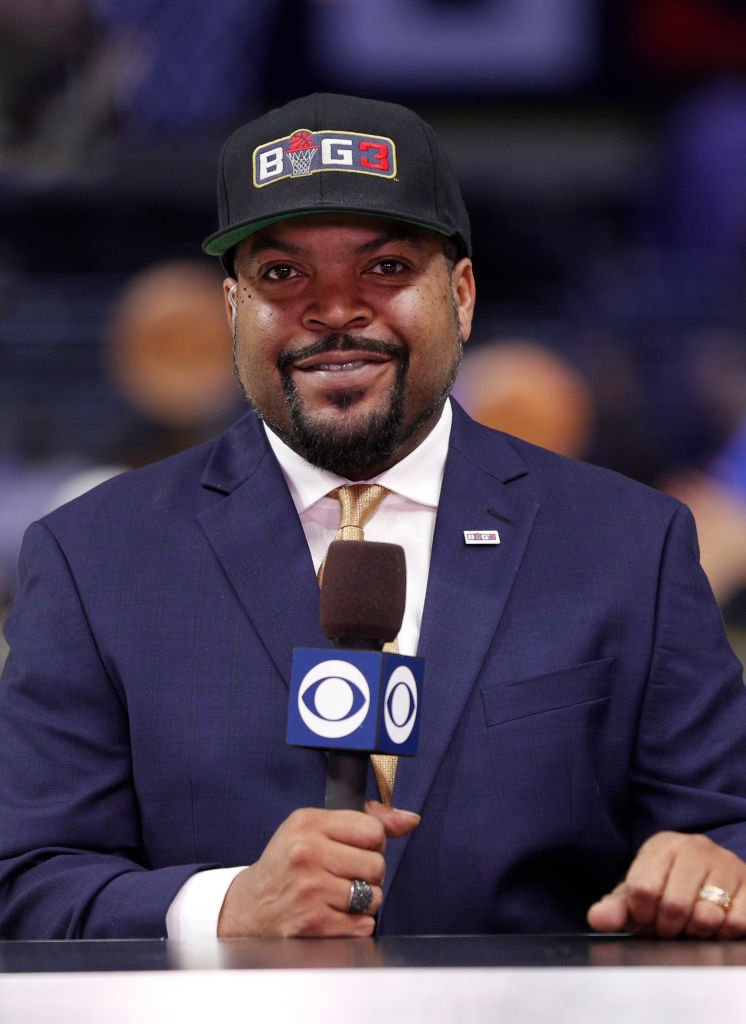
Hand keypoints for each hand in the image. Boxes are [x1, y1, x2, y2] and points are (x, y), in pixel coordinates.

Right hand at [217, 802, 419, 937]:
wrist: (248, 909)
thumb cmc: (287, 865)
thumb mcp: (314, 829)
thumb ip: (365, 821)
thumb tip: (410, 819)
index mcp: (308, 823)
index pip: (373, 829)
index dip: (372, 843)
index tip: (355, 849)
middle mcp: (307, 853)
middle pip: (377, 864)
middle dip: (369, 874)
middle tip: (344, 876)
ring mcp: (309, 889)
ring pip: (374, 896)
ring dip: (363, 902)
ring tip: (337, 897)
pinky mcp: (312, 923)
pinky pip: (362, 925)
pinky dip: (354, 925)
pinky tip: (332, 916)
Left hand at [587, 831, 745, 937]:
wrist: (714, 877)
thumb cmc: (669, 887)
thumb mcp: (640, 893)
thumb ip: (616, 907)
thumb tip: (596, 918)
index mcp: (662, 845)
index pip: (642, 888)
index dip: (642, 914)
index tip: (646, 917)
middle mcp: (694, 846)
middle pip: (674, 905)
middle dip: (669, 928)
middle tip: (671, 927)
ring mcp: (725, 863)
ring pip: (707, 916)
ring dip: (696, 933)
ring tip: (693, 925)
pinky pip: (736, 922)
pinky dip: (723, 934)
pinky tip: (716, 926)